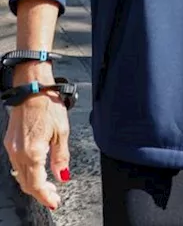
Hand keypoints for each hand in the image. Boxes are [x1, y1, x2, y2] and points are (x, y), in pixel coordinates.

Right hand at [4, 91, 70, 209]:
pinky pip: (17, 164)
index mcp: (32, 152)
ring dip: (33, 183)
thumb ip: (61, 157)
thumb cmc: (48, 106)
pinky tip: (37, 171)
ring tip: (48, 187)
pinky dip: (27, 172)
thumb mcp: (62, 132)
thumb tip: (62, 176)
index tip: (54, 201)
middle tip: (53, 197)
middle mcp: (18, 152)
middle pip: (26, 182)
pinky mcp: (10, 142)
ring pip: (20, 174)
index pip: (36, 183)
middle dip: (40, 192)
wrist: (32, 90)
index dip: (45, 196)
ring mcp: (12, 147)